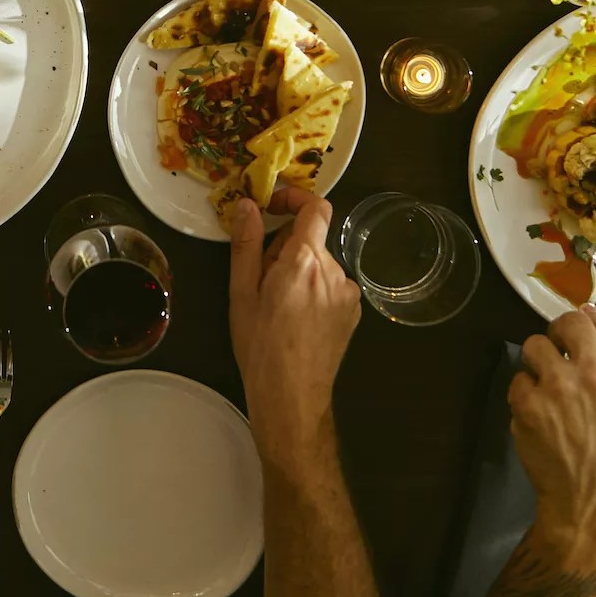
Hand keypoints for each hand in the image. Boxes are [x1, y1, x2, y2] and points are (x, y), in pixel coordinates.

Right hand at [228, 188, 361, 465]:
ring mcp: (348, 293)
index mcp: (304, 261)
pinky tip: (296, 319)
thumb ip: (246, 244)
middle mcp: (333, 271)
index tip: (272, 207)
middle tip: (259, 276)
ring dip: (299, 270)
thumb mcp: (242, 293)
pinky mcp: (353, 311)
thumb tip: (247, 205)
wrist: (292, 397)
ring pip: (319, 264)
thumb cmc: (260, 346)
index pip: (316, 208)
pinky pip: (330, 285)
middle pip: (311, 239)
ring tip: (276, 305)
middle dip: (285, 246)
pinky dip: (313, 289)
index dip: (295, 199)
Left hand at [511, 306, 595, 569]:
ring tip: (545, 378)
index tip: (587, 323)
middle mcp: (595, 373)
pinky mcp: (528, 403)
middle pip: (572, 323)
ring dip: (540, 358)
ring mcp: (558, 386)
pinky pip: (519, 379)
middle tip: (561, 345)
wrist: (591, 507)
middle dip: (564, 330)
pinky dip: (525, 391)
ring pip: (536, 344)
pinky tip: (536, 409)